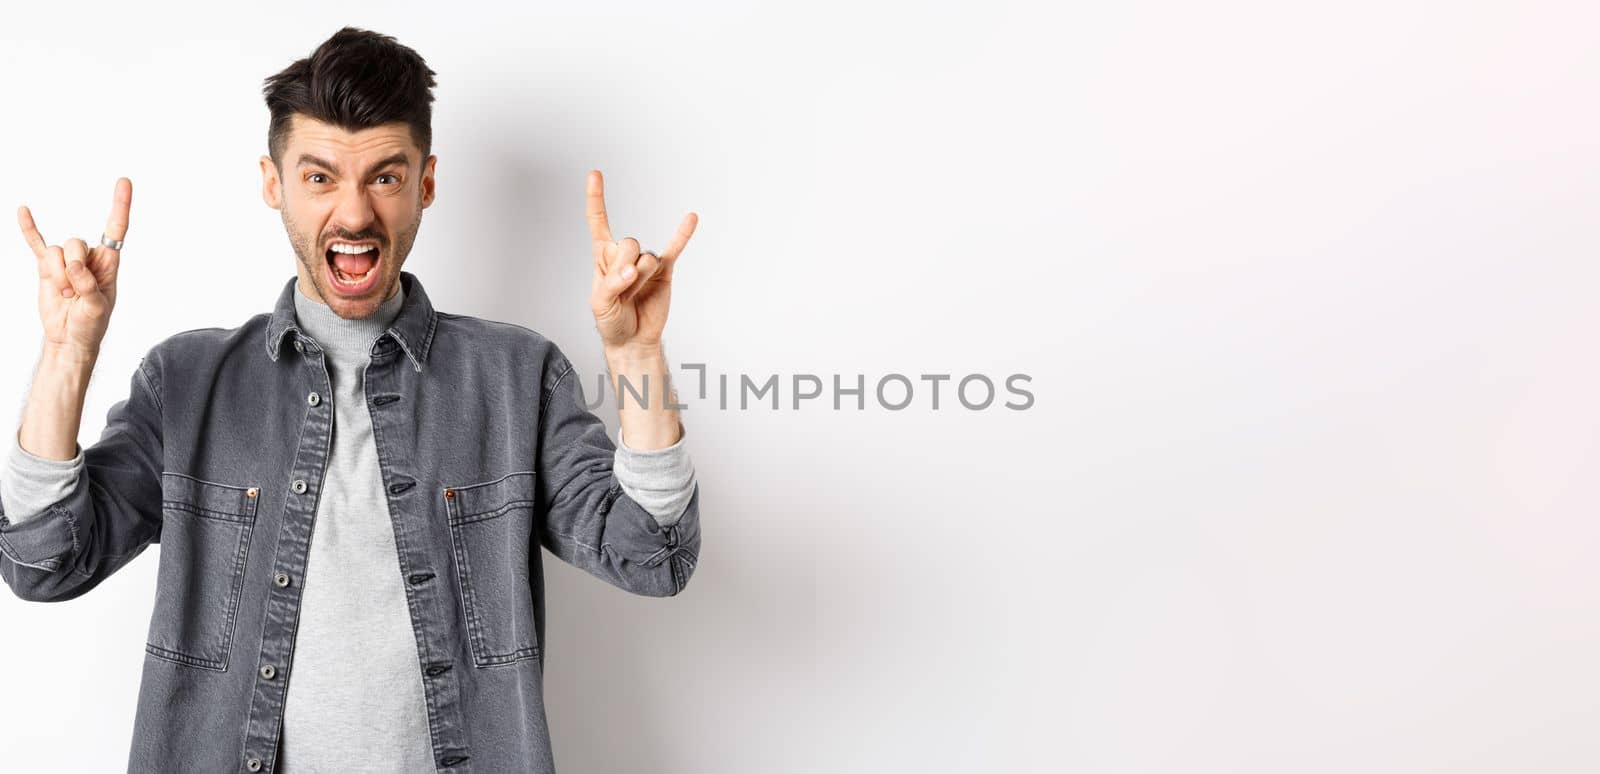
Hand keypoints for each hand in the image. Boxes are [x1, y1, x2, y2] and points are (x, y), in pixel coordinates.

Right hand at [20, 178, 130, 360]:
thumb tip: (75, 266)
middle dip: (72, 267)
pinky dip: (29, 229)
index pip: (116, 228)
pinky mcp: (46, 267)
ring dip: (57, 275)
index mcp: (108, 263)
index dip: (120, 205)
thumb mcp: (97, 308)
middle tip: (75, 291)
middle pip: (76, 242)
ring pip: (56, 251)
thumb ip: (88, 285)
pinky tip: (23, 211)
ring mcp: (65, 261)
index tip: (124, 182)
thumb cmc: (91, 324)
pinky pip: (36, 243)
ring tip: (65, 294)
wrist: (69, 338)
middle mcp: (88, 257)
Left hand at [586, 169, 696, 350]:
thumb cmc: (612, 321)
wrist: (633, 340)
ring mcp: (646, 261)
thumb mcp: (600, 306)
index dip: (596, 199)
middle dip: (625, 269)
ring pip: (646, 259)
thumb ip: (611, 284)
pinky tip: (691, 218)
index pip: (598, 222)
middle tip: (622, 291)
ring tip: (635, 297)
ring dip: (641, 280)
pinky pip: (675, 249)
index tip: (595, 174)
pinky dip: (683, 234)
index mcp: (603, 256)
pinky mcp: (665, 270)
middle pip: (628, 244)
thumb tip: (632, 269)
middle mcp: (624, 253)